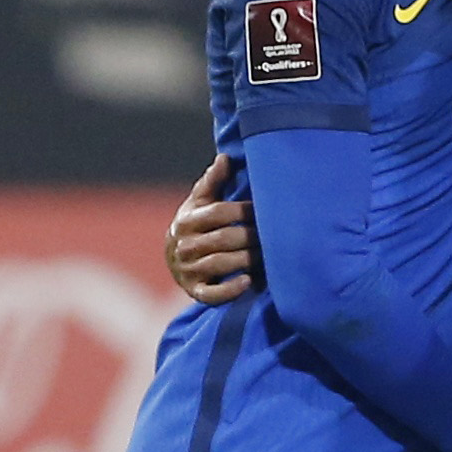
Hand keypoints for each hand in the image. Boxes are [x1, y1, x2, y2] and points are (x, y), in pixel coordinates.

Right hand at [165, 154, 256, 304]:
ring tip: (268, 254)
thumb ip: (213, 181)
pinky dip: (230, 289)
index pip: (218, 212)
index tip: (265, 208)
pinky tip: (249, 281)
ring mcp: (188, 270)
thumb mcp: (200, 201)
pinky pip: (212, 294)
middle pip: (223, 239)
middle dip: (251, 235)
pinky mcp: (195, 291)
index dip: (244, 210)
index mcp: (187, 220)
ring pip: (220, 264)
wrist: (175, 257)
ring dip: (247, 259)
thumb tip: (225, 158)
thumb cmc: (197, 223)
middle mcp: (185, 246)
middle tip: (275, 233)